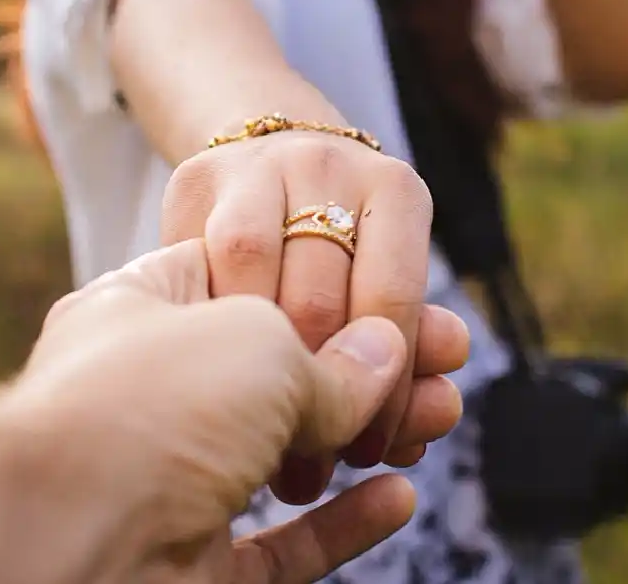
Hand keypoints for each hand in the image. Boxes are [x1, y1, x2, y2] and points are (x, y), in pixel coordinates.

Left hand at [9, 240, 470, 583]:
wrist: (63, 540)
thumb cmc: (151, 403)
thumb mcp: (259, 343)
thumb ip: (330, 357)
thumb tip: (385, 358)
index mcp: (146, 310)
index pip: (254, 280)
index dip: (334, 289)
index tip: (405, 298)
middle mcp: (153, 390)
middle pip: (281, 371)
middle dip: (372, 365)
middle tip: (449, 357)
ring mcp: (169, 479)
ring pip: (287, 455)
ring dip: (369, 437)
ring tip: (443, 416)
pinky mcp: (189, 563)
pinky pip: (276, 544)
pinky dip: (340, 523)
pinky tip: (397, 498)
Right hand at [162, 127, 439, 497]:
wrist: (275, 162)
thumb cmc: (344, 252)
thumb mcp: (387, 288)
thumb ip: (413, 355)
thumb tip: (431, 423)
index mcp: (397, 192)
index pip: (392, 302)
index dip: (383, 391)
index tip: (369, 452)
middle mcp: (329, 166)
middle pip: (319, 297)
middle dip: (314, 394)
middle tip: (311, 465)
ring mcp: (259, 166)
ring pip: (249, 273)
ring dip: (250, 363)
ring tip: (259, 437)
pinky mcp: (195, 180)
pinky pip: (196, 263)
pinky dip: (209, 326)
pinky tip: (219, 373)